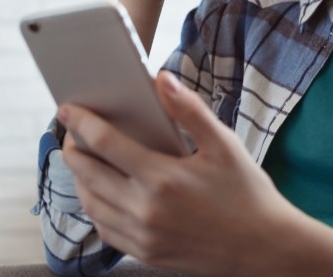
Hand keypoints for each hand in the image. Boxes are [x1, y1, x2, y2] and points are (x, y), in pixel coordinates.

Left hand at [58, 72, 294, 275]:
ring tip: (82, 162)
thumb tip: (161, 79)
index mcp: (163, 178)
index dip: (81, 123)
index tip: (66, 109)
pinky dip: (94, 209)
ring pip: (91, 205)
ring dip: (79, 180)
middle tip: (70, 134)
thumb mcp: (225, 145)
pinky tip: (101, 195)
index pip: (105, 144)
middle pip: (88, 175)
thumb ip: (189, 110)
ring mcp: (144, 236)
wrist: (266, 249)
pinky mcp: (146, 254)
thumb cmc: (248, 194)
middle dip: (73, 150)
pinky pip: (105, 230)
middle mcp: (146, 210)